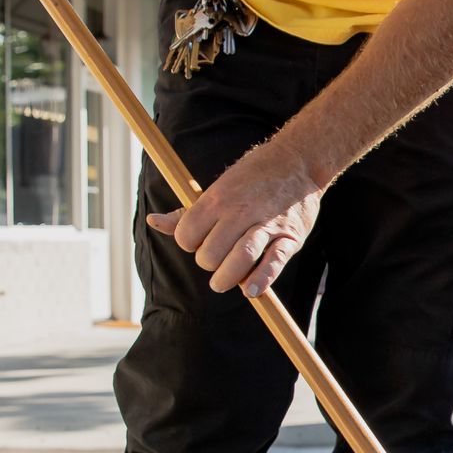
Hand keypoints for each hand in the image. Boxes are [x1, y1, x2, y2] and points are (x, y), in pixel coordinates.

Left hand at [148, 147, 322, 296]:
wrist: (297, 161)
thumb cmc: (252, 178)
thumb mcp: (217, 189)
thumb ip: (186, 212)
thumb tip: (154, 222)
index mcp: (217, 199)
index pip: (186, 237)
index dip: (189, 245)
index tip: (201, 242)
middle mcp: (239, 211)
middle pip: (209, 255)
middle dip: (209, 263)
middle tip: (217, 258)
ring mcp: (266, 224)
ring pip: (240, 259)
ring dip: (227, 278)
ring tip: (223, 281)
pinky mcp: (290, 236)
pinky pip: (274, 262)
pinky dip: (262, 279)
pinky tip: (251, 290)